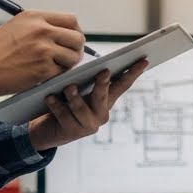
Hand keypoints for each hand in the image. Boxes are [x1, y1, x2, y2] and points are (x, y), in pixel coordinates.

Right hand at [0, 11, 86, 97]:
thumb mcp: (16, 27)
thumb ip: (40, 27)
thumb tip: (65, 35)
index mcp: (35, 17)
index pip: (71, 20)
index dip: (75, 32)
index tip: (71, 41)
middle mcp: (42, 30)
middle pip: (77, 38)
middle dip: (76, 49)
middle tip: (68, 58)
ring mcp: (44, 49)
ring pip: (74, 57)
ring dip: (67, 65)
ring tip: (52, 67)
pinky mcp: (43, 69)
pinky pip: (62, 72)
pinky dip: (56, 76)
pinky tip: (43, 76)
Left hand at [26, 61, 148, 151]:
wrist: (49, 130)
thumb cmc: (65, 104)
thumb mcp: (78, 90)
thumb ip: (84, 80)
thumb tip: (84, 64)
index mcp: (106, 100)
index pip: (122, 84)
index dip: (133, 73)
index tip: (144, 60)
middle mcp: (101, 113)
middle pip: (104, 96)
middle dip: (103, 84)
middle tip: (103, 72)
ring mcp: (89, 125)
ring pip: (82, 109)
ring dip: (75, 97)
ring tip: (68, 87)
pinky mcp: (73, 132)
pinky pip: (64, 116)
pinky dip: (56, 105)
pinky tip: (50, 97)